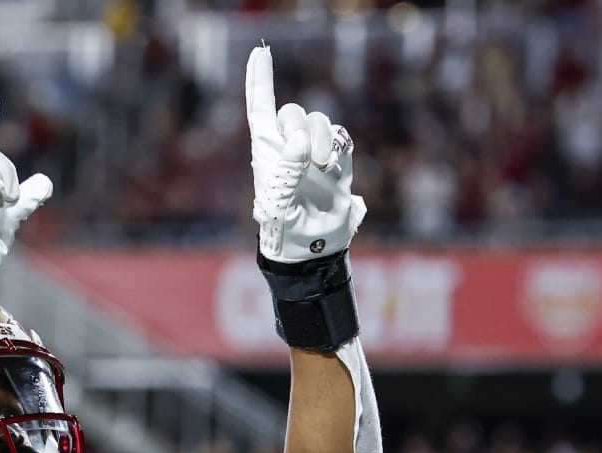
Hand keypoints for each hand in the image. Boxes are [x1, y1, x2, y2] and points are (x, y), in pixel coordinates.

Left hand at [246, 45, 365, 263]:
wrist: (313, 251)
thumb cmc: (285, 230)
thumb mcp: (280, 204)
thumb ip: (288, 170)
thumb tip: (299, 139)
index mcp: (266, 155)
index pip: (259, 109)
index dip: (259, 80)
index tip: (261, 52)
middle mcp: (289, 150)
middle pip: (293, 113)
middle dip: (300, 126)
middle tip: (308, 158)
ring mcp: (313, 155)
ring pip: (320, 121)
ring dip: (323, 139)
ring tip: (323, 168)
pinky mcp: (337, 163)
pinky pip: (342, 136)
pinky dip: (341, 147)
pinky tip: (335, 167)